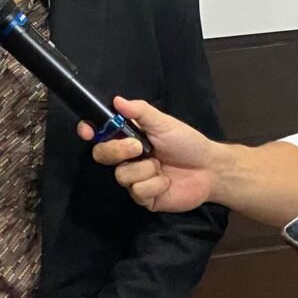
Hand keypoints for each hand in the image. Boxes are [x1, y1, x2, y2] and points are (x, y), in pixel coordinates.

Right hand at [79, 96, 215, 212]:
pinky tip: (167, 181)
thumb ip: (140, 111)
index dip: (88, 131)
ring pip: (121, 175)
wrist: (209, 169)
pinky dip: (155, 185)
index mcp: (127, 137)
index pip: (99, 134)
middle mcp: (126, 158)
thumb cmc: (186, 142)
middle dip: (117, 151)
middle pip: (101, 155)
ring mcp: (134, 179)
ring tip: (161, 166)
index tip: (87, 131)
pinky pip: (137, 192)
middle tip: (138, 147)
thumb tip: (116, 100)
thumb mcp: (164, 122)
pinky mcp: (144, 198)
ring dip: (144, 170)